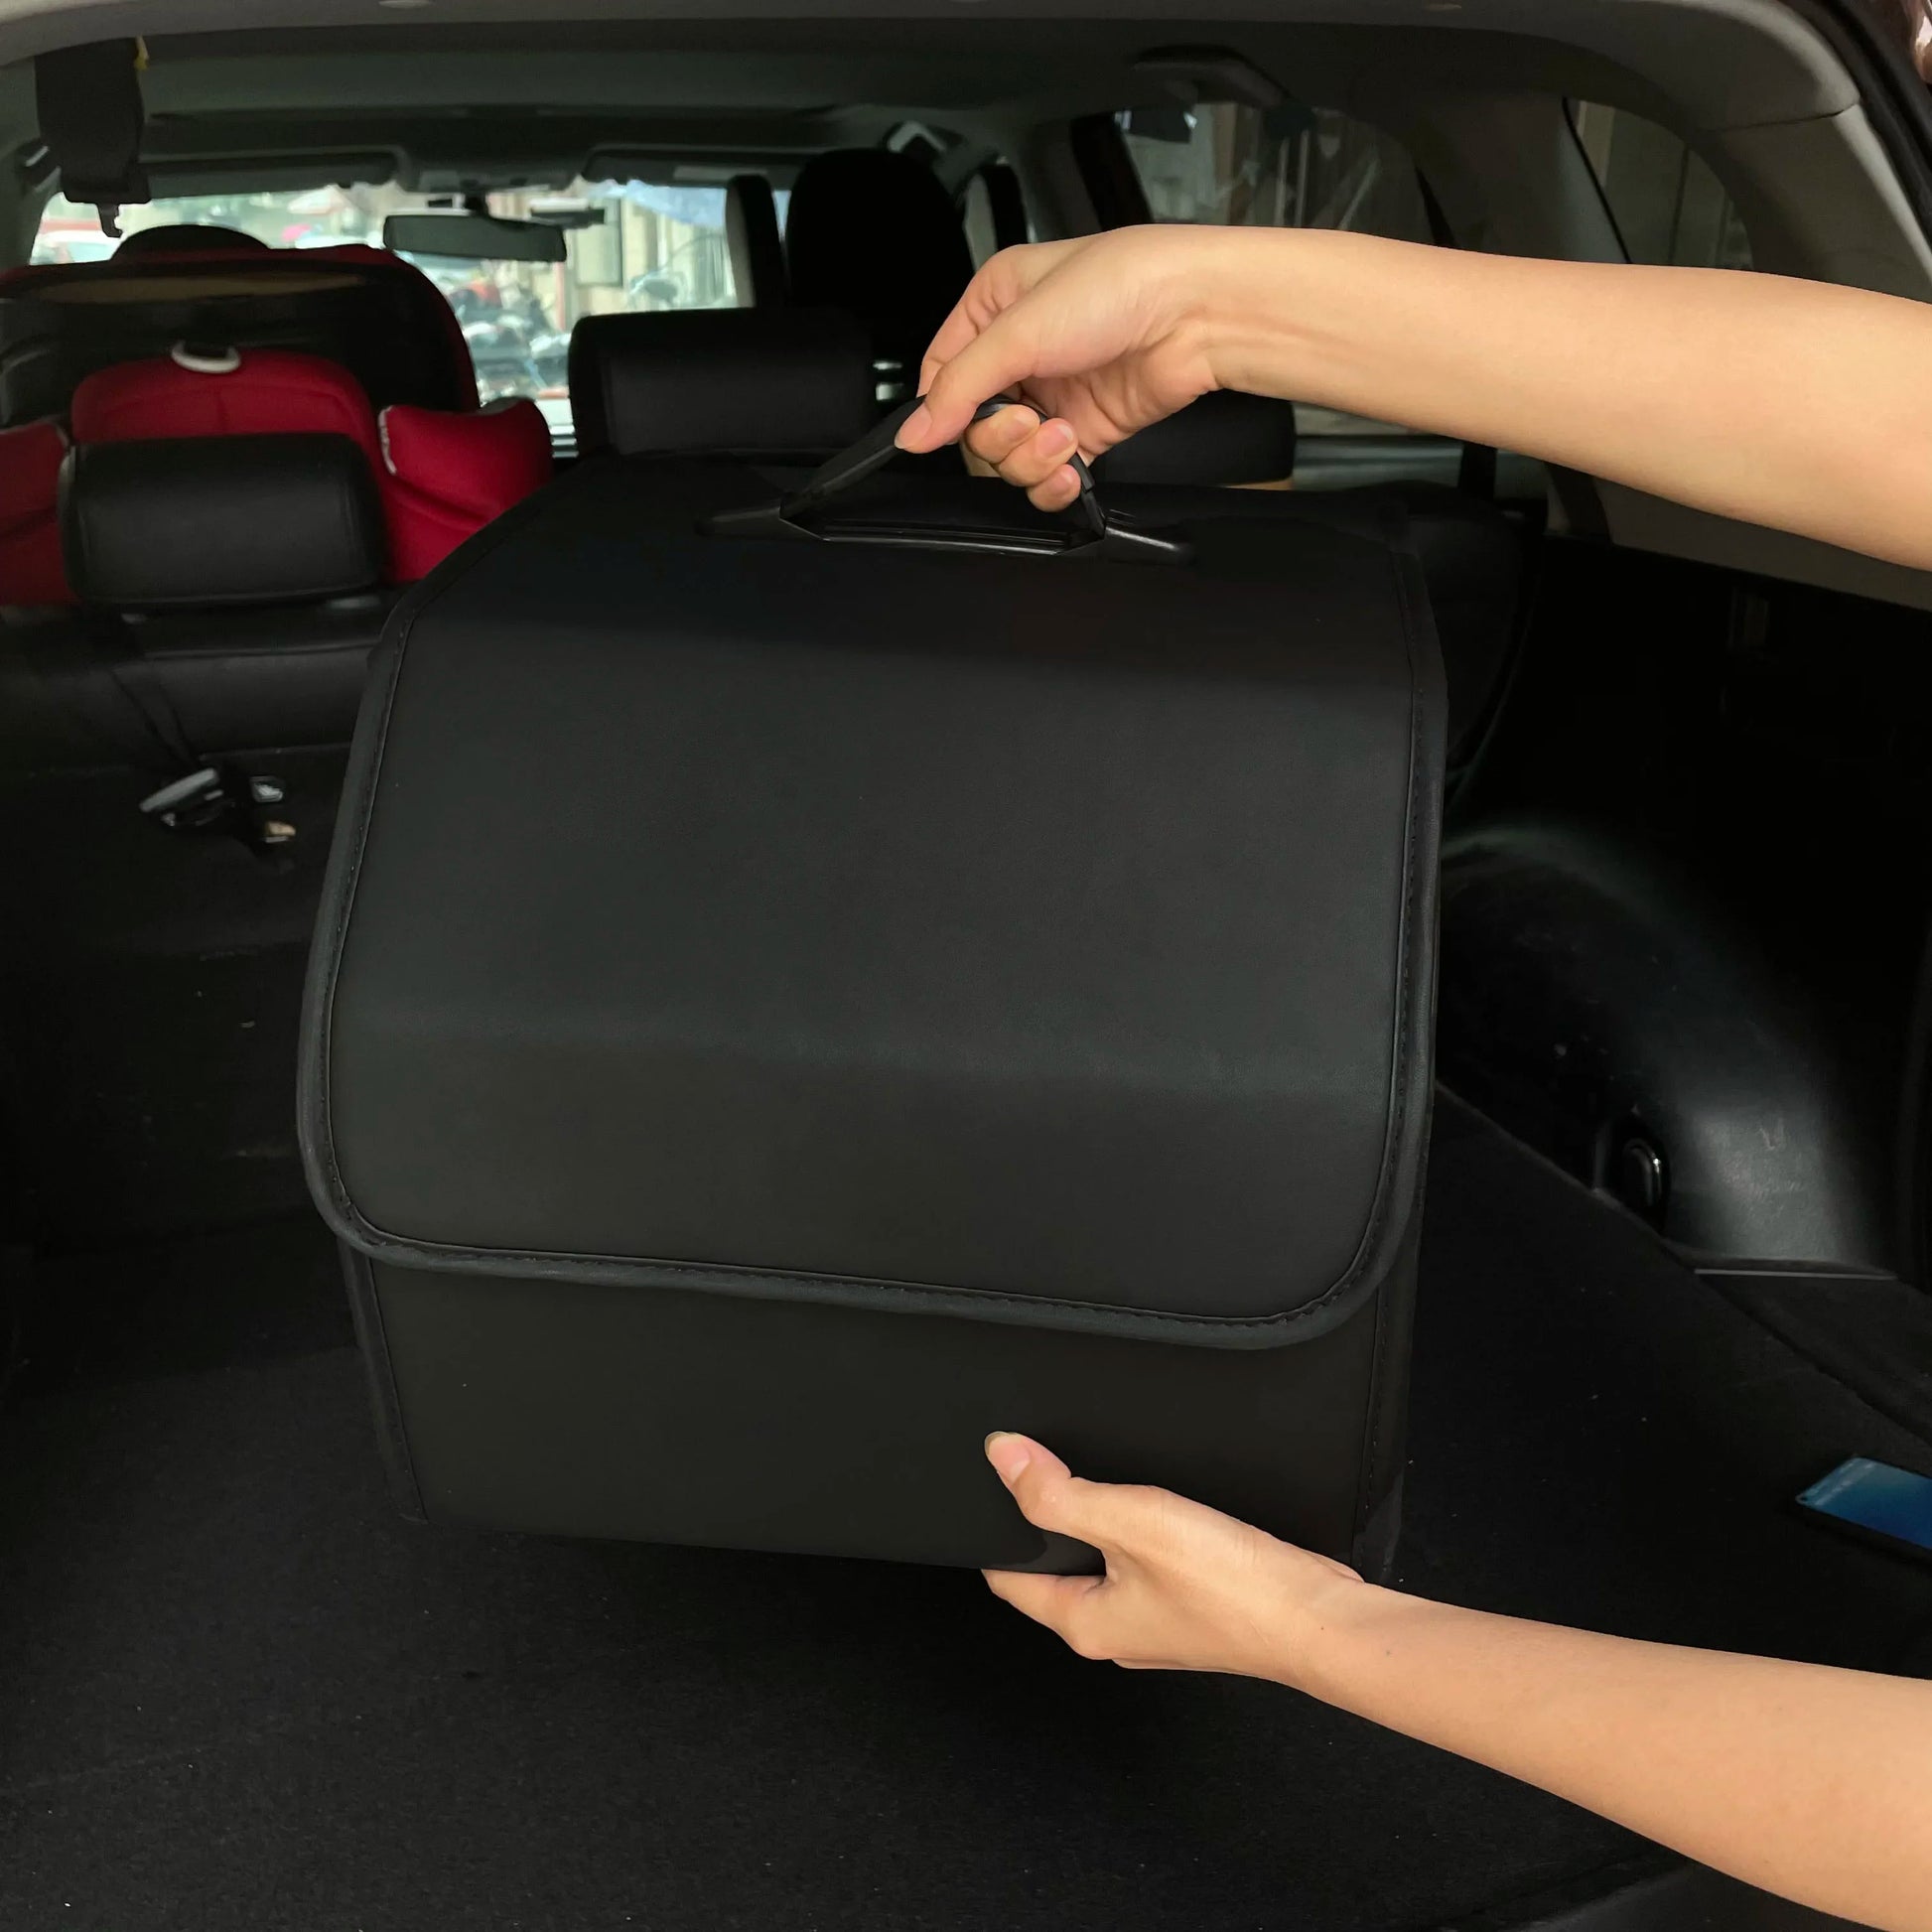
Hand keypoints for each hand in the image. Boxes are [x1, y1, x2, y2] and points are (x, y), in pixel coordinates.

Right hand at [896, 227, 1245, 511]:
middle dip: (997, 438)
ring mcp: (1053, 395)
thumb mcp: (1019, 329)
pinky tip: (1070, 466)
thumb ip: (959, 389)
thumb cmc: (1121, 286)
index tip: (953, 429)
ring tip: (1061, 437)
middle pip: (973, 428)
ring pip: (1009, 458)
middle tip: (1026, 421)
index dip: (942, 412)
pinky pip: (1048, 476)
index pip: (941, 377)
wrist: (1196, 315)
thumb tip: (914, 433)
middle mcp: (1020, 352)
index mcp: (993, 308)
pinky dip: (1053, 482)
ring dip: (1029, 460)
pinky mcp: (1085, 432)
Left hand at [981, 1432, 1367, 1683]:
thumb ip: (1061, 1492)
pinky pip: (1145, 1566)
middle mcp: (1114, 1632)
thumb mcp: (1131, 1522)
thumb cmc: (1230, 1587)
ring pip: (1103, 1566)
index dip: (994, 1528)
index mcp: (1083, 1623)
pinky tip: (1159, 1508)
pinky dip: (1141, 1534)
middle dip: (1046, 1523)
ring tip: (1103, 1480)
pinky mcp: (1191, 1608)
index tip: (990, 1485)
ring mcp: (1155, 1623)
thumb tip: (1003, 1457)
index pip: (1008, 1578)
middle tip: (1045, 1469)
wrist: (1315, 1617)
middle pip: (1054, 1571)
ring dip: (1098, 1525)